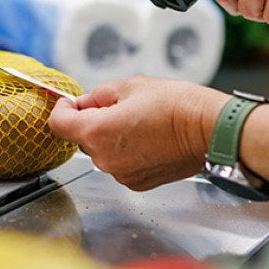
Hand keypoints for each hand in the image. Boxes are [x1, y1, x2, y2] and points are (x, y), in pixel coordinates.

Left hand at [47, 77, 229, 190]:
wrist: (210, 131)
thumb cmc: (177, 105)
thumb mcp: (131, 85)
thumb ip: (98, 95)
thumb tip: (84, 103)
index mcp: (97, 131)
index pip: (58, 124)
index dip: (62, 109)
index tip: (71, 103)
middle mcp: (104, 159)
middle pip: (82, 138)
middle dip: (93, 121)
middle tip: (119, 106)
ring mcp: (121, 174)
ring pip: (102, 151)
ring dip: (111, 137)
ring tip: (141, 122)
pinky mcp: (137, 182)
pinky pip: (120, 164)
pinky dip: (127, 152)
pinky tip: (149, 139)